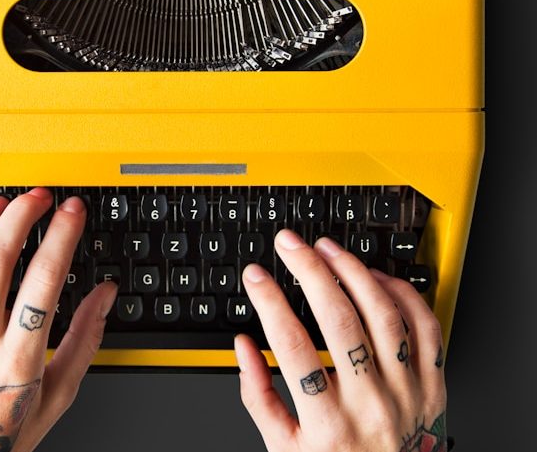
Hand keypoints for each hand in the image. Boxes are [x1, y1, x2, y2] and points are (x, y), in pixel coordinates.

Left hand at [0, 189, 116, 451]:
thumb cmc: (2, 431)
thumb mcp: (57, 394)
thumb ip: (84, 340)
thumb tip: (105, 294)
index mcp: (16, 361)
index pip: (44, 283)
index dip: (61, 236)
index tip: (72, 211)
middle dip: (22, 216)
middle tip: (39, 197)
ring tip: (1, 204)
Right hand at [235, 230, 446, 451]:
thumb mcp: (286, 450)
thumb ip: (259, 397)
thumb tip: (244, 347)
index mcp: (328, 424)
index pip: (291, 345)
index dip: (269, 301)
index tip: (255, 276)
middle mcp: (370, 405)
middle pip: (339, 319)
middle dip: (309, 269)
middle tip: (289, 244)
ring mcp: (406, 393)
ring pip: (382, 314)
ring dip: (352, 271)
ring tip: (328, 249)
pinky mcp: (432, 386)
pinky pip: (424, 327)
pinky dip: (401, 294)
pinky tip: (375, 277)